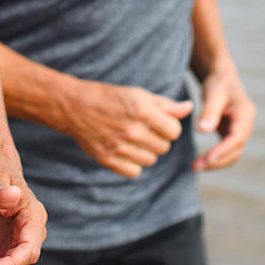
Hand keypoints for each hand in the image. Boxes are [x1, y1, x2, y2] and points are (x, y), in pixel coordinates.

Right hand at [64, 81, 193, 177]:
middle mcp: (133, 130)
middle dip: (157, 138)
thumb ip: (165, 104)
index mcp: (142, 110)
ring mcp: (120, 147)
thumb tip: (189, 108)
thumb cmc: (109, 97)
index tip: (156, 120)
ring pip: (151, 160)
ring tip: (131, 137)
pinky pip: (135, 171)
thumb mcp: (137, 94)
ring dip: (145, 151)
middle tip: (141, 127)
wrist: (74, 106)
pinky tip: (123, 149)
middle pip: (164, 147)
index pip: (174, 131)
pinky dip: (132, 163)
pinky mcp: (109, 160)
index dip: (168, 125)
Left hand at [192, 67, 254, 170]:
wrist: (221, 76)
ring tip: (194, 167)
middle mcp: (246, 125)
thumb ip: (209, 111)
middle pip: (236, 150)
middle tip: (195, 166)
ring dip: (216, 162)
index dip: (223, 150)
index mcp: (245, 114)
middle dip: (218, 160)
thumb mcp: (214, 93)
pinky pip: (226, 150)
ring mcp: (240, 131)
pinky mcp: (231, 133)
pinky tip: (200, 161)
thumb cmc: (218, 82)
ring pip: (232, 153)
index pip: (237, 138)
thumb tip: (203, 131)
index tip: (208, 159)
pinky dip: (215, 157)